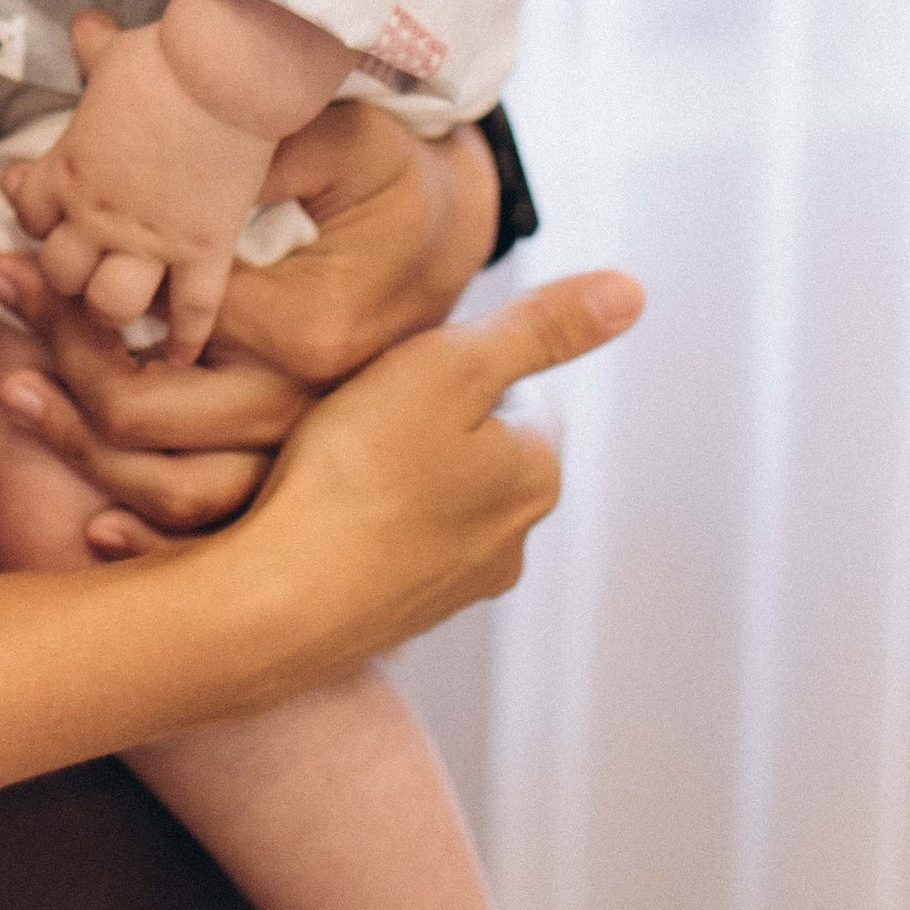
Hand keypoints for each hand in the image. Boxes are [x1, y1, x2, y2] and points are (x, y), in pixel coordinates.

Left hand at [0, 35, 500, 551]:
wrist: (454, 237)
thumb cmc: (390, 178)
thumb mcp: (336, 140)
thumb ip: (245, 152)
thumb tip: (144, 128)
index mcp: (311, 329)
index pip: (158, 325)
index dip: (74, 293)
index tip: (14, 251)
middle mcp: (307, 406)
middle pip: (146, 414)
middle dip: (57, 355)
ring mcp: (307, 452)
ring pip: (174, 488)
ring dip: (79, 444)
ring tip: (13, 389)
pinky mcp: (305, 477)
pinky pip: (220, 527)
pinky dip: (151, 536)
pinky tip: (91, 523)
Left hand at [3, 16, 274, 360]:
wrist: (225, 72)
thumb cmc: (168, 56)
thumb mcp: (116, 51)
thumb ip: (95, 49)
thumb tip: (84, 21)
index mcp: (69, 167)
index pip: (29, 213)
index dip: (38, 218)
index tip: (52, 218)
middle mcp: (98, 214)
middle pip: (60, 273)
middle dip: (67, 277)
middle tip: (85, 274)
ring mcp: (150, 240)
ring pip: (110, 306)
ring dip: (112, 312)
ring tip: (122, 314)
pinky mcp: (203, 251)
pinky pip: (190, 312)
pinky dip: (184, 338)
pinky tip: (180, 354)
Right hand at [220, 269, 642, 691]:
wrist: (278, 599)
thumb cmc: (359, 472)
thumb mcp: (452, 364)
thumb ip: (541, 327)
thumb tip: (631, 292)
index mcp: (539, 475)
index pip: (523, 391)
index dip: (460, 363)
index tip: (405, 368)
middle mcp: (513, 542)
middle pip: (482, 447)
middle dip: (433, 420)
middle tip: (366, 407)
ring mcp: (456, 589)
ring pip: (438, 499)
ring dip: (400, 474)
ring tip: (338, 458)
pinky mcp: (399, 617)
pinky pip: (394, 546)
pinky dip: (368, 524)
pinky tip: (324, 510)